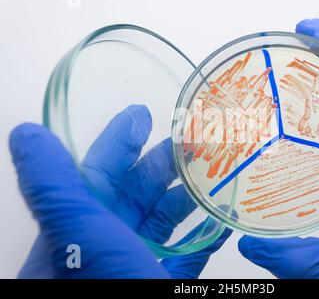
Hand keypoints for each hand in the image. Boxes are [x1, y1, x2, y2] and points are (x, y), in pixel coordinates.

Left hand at [10, 105, 230, 277]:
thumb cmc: (108, 289)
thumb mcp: (79, 239)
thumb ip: (56, 188)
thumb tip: (26, 134)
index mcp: (77, 235)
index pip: (96, 176)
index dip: (117, 142)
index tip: (140, 115)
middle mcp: (102, 251)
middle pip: (133, 195)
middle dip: (161, 164)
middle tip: (191, 141)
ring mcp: (132, 271)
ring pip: (159, 224)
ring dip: (184, 198)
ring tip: (211, 175)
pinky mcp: (159, 284)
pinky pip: (180, 258)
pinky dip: (197, 240)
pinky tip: (214, 226)